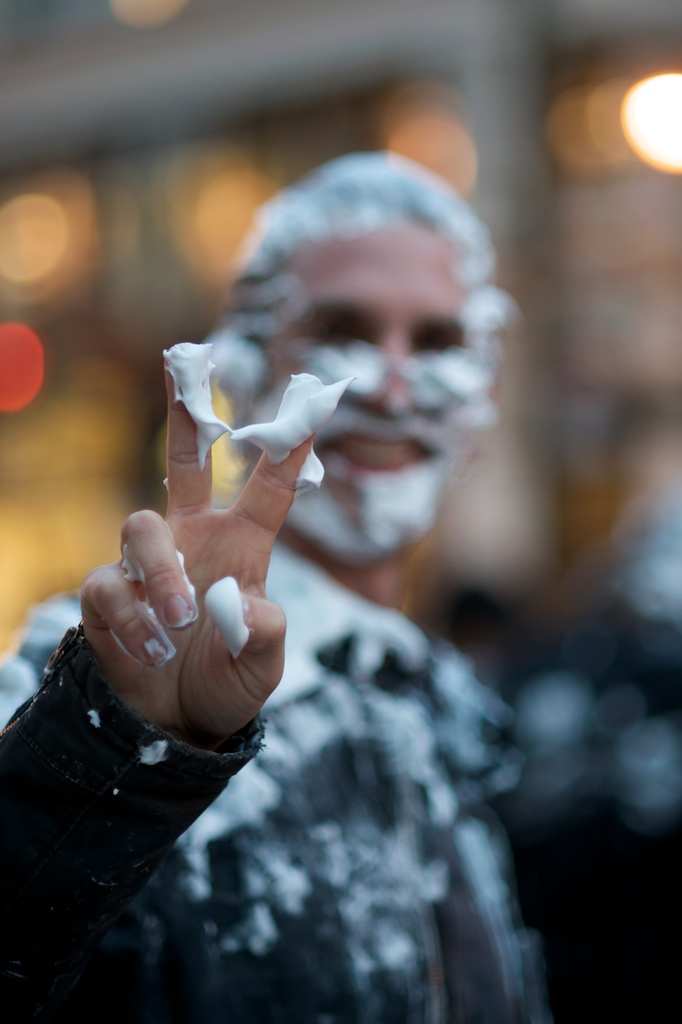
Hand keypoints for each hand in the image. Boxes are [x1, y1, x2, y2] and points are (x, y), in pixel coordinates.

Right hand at [81, 368, 312, 749]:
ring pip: (141, 526)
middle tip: (186, 360)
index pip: (269, 487)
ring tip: (179, 621)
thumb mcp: (262, 665)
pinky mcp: (108, 594)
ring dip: (162, 575)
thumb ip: (264, 632)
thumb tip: (245, 600)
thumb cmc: (227, 682)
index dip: (289, 446)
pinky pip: (109, 586)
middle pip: (186, 461)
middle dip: (186, 412)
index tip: (312, 399)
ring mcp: (147, 563)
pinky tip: (150, 650)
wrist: (174, 725)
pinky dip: (131, 619)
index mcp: (242, 547)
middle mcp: (193, 540)